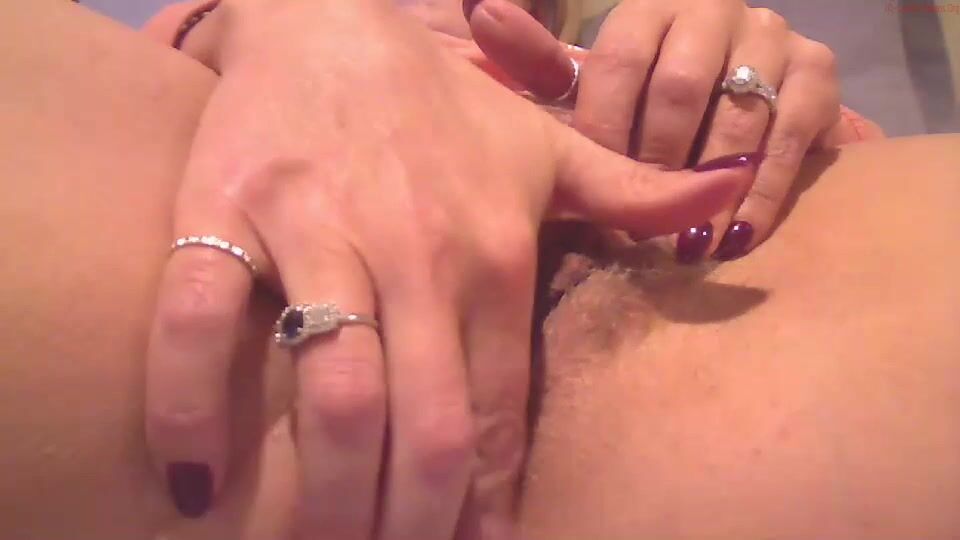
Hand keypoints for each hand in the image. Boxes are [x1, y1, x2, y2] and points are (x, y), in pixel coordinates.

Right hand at [143, 0, 751, 536]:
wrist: (327, 18)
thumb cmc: (440, 102)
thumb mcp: (545, 142)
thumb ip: (631, 190)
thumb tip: (726, 202)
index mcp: (492, 253)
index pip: (497, 408)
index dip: (485, 499)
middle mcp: (415, 252)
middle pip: (424, 424)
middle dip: (414, 520)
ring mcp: (317, 231)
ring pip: (332, 392)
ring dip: (328, 495)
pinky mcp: (225, 208)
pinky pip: (198, 319)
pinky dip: (188, 406)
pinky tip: (190, 480)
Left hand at [467, 0, 862, 262]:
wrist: (749, 103)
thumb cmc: (650, 105)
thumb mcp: (594, 86)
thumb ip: (542, 65)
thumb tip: (482, 15)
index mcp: (650, 8)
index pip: (621, 60)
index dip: (606, 131)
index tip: (597, 189)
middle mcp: (712, 9)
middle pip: (682, 87)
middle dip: (658, 165)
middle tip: (639, 229)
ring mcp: (769, 35)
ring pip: (738, 112)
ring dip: (709, 190)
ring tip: (686, 248)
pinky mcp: (819, 70)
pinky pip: (789, 135)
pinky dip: (761, 194)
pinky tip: (736, 237)